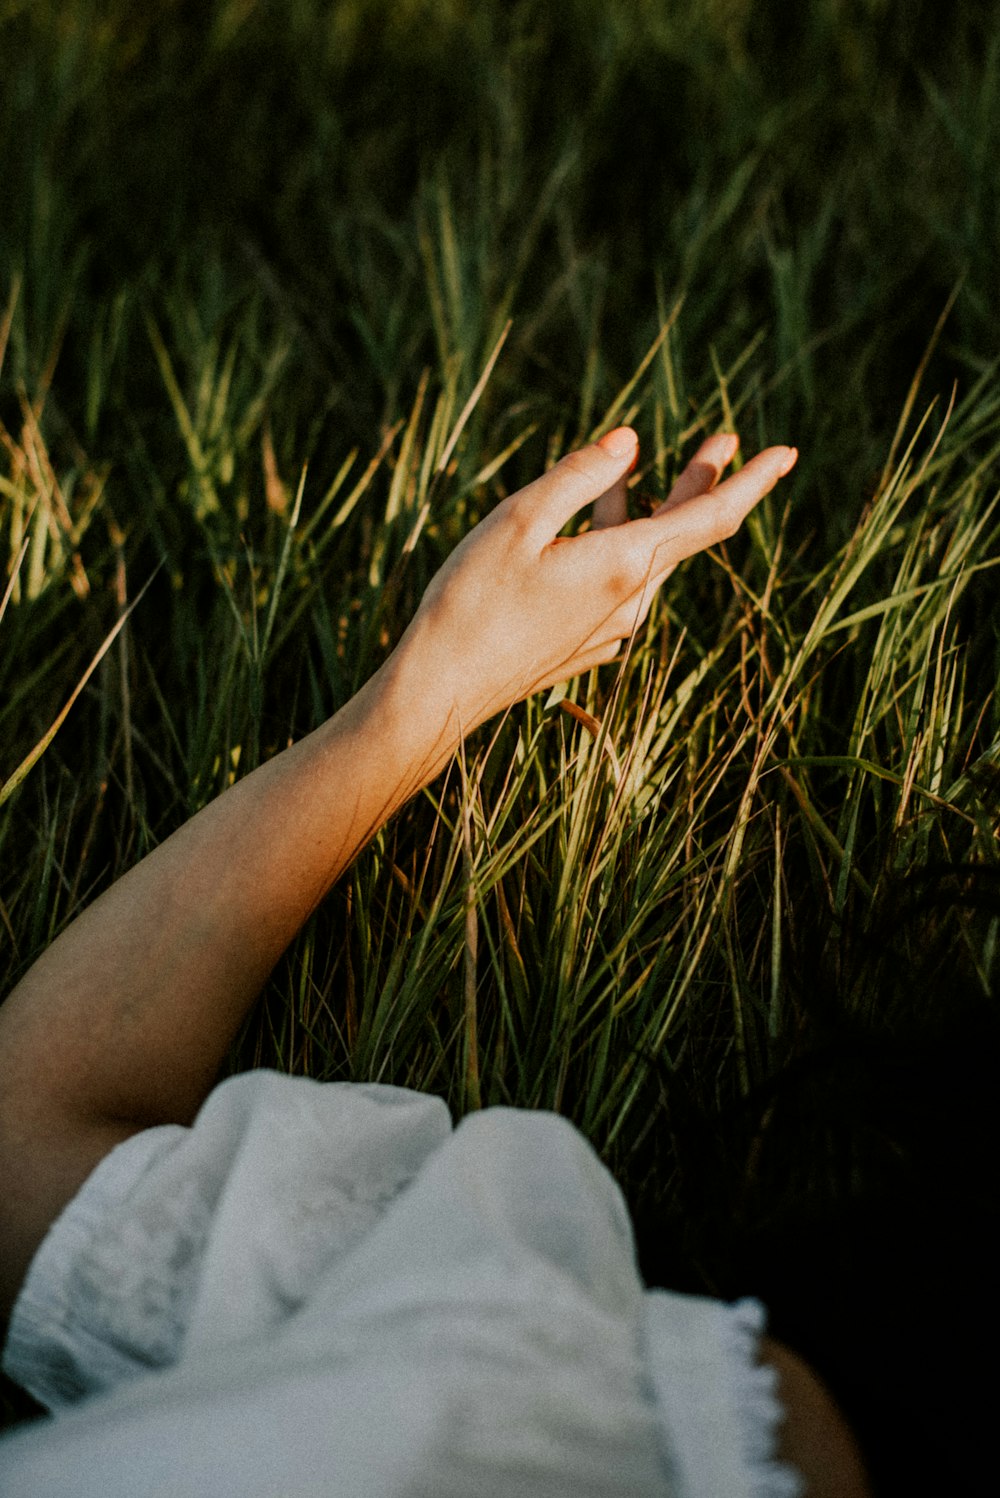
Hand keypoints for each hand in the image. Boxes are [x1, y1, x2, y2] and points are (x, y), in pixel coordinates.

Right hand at [400, 428, 797, 733]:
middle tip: (721, 440)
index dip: (750, 481)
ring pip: (644, 557)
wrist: (440, 690)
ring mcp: (610, 630)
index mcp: (622, 566)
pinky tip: (585, 532)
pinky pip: (617, 584)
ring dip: (645, 511)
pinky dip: (614, 545)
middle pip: (682, 534)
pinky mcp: (586, 645)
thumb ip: (579, 477)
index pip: (711, 518)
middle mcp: (630, 602)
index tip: (786, 452)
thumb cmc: (470, 601)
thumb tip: (630, 442)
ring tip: (632, 471)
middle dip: (700, 483)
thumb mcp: (518, 521)